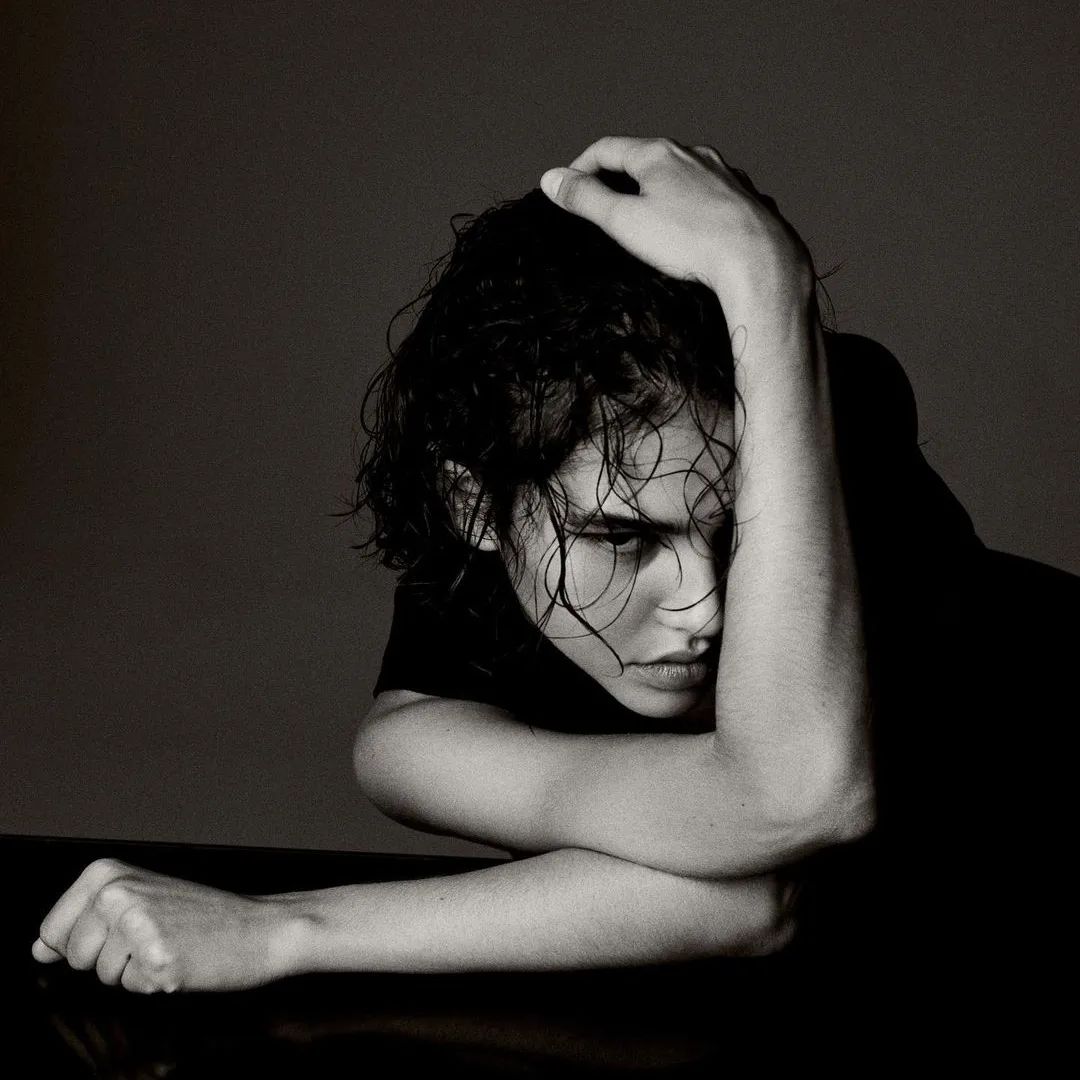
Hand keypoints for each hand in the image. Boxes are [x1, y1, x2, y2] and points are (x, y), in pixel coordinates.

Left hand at [32, 858, 298, 992]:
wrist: (260, 927)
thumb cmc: (201, 915)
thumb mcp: (138, 900)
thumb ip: (83, 921)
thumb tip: (39, 949)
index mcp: (108, 872)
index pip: (52, 931)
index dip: (87, 940)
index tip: (126, 925)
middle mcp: (118, 892)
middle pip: (75, 956)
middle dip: (109, 958)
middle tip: (155, 936)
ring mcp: (136, 925)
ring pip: (102, 976)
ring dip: (133, 971)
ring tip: (170, 945)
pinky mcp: (156, 957)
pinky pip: (132, 988)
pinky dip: (155, 982)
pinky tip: (183, 959)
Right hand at [540, 136, 812, 307]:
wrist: (757, 260)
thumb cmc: (689, 241)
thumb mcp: (624, 222)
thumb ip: (586, 199)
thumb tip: (551, 179)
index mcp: (658, 154)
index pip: (607, 149)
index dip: (580, 167)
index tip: (567, 190)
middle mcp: (693, 155)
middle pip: (645, 158)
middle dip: (619, 177)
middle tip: (601, 203)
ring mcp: (723, 175)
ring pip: (682, 175)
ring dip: (658, 188)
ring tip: (646, 214)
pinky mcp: (745, 199)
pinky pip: (710, 195)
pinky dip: (690, 205)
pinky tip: (690, 227)